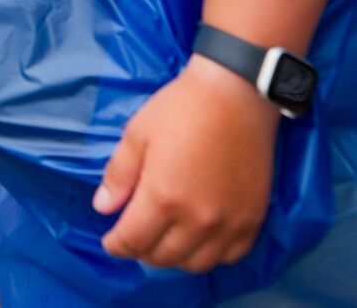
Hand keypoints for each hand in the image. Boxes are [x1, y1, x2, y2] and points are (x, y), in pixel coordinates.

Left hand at [94, 56, 277, 273]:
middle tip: (136, 236)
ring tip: (165, 239)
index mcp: (163, 197)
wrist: (236, 93)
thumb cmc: (181, 108)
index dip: (116, 245)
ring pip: (196, 263)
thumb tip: (103, 207)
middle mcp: (197, 219)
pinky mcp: (253, 218)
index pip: (132, 240)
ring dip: (175, 257)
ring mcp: (229, 222)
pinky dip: (212, 254)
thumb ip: (118, 175)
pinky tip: (201, 238)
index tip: (111, 241)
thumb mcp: (137, 134)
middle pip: (163, 257)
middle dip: (141, 250)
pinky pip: (231, 255)